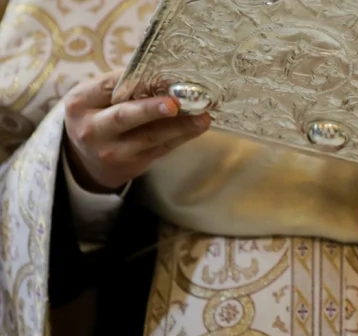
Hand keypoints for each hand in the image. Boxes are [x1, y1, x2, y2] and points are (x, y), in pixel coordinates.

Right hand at [64, 70, 210, 192]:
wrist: (86, 161)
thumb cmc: (97, 116)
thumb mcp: (94, 98)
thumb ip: (120, 87)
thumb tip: (164, 75)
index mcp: (80, 103)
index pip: (107, 87)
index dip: (135, 80)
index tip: (160, 75)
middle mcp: (93, 129)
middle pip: (124, 117)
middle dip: (152, 109)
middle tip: (175, 102)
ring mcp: (113, 150)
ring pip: (149, 137)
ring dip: (179, 126)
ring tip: (201, 116)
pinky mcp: (134, 163)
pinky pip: (161, 149)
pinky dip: (181, 136)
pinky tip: (197, 127)